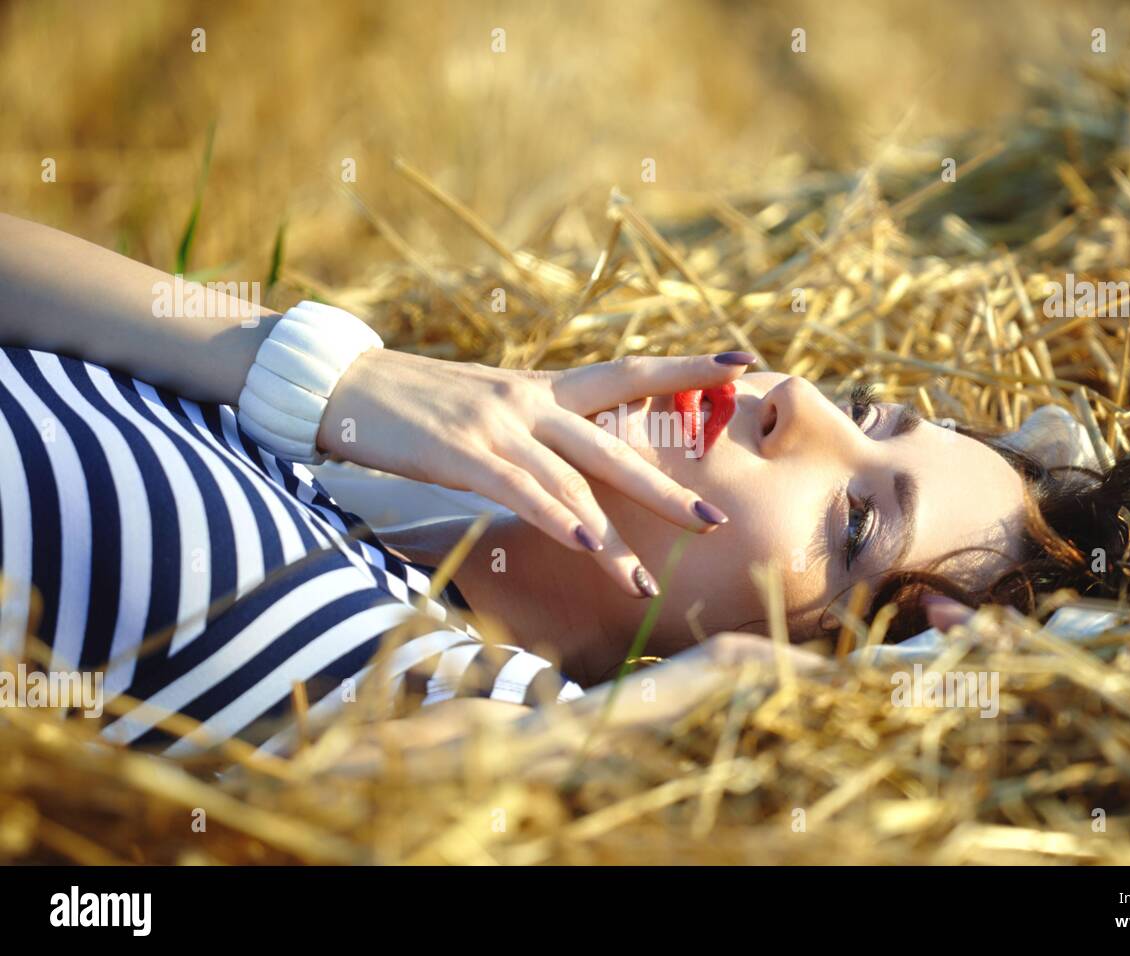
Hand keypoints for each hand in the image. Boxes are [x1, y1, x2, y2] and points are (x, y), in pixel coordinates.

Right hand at [318, 348, 755, 596]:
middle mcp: (530, 401)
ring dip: (611, 537)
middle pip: (615, 442)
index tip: (744, 363)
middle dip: (668, 486)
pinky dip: (555, 517)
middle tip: (718, 520)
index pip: (629, 373)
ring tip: (647, 582)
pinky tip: (584, 543)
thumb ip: (538, 432)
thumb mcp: (491, 409)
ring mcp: (498, 424)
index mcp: (543, 388)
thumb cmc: (418, 407)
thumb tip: (576, 468)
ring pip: (572, 482)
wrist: (342, 384)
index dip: (686, 369)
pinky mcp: (460, 450)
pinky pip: (519, 490)